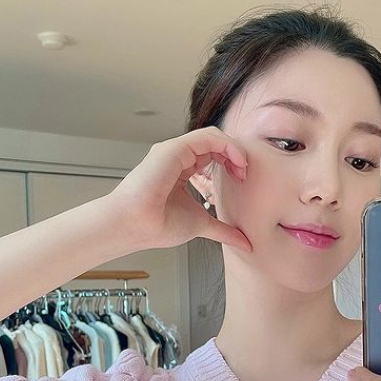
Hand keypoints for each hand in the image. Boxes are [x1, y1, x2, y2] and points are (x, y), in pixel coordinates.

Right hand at [106, 127, 251, 252]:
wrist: (135, 226)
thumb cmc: (157, 225)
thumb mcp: (201, 224)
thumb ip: (223, 230)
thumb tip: (245, 243)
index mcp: (181, 170)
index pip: (212, 156)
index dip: (231, 164)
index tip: (242, 181)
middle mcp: (177, 157)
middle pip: (215, 144)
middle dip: (235, 156)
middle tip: (244, 174)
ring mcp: (174, 151)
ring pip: (213, 137)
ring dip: (233, 149)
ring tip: (242, 168)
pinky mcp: (173, 148)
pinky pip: (207, 137)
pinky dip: (226, 145)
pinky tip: (236, 161)